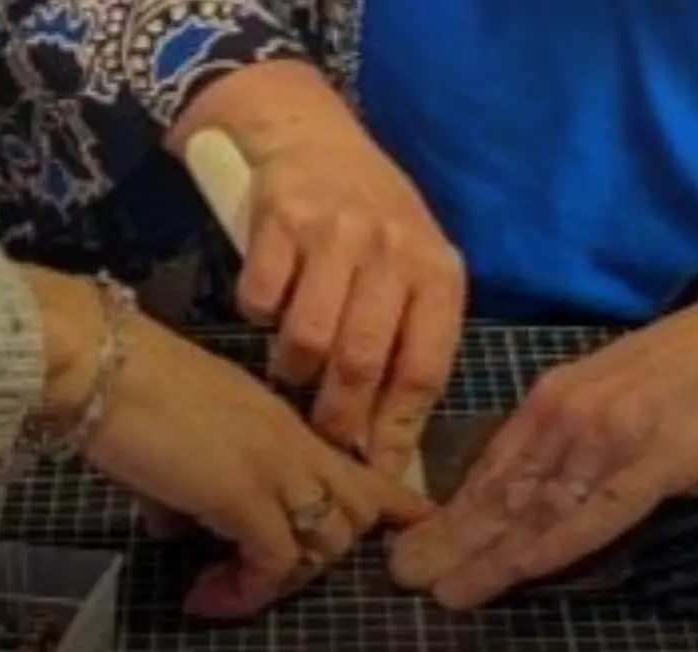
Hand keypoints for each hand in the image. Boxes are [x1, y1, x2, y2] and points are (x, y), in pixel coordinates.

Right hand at [26, 267, 433, 619]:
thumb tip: (175, 528)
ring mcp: (277, 469)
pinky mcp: (245, 496)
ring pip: (327, 543)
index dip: (396, 506)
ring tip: (224, 591)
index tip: (417, 529)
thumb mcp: (180, 441)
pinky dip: (247, 591)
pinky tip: (205, 597)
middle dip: (322, 556)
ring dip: (283, 581)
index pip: (364, 469)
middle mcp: (296, 445)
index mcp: (287, 425)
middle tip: (261, 574)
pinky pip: (275, 562)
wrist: (94, 361)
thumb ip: (193, 484)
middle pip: (357, 514)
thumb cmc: (124, 388)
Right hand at [172, 61, 465, 476]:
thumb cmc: (376, 227)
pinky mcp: (278, 219)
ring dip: (295, 373)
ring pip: (308, 338)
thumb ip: (411, 344)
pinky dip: (259, 321)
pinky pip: (260, 300)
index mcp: (438, 275)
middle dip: (340, 419)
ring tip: (294, 375)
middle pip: (362, 361)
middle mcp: (392, 251)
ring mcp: (334, 232)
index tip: (379, 472)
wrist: (312, 135)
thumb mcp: (414, 272)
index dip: (398, 429)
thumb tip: (394, 445)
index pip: (423, 369)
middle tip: (326, 443)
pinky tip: (270, 314)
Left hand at [386, 292, 697, 609]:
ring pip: (533, 508)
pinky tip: (515, 574)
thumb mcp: (628, 378)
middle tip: (401, 579)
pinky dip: (548, 548)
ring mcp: (609, 436)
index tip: (416, 542)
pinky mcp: (654, 460)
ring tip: (441, 591)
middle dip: (449, 538)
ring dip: (485, 555)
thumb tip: (553, 467)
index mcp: (563, 392)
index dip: (455, 509)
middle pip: (500, 489)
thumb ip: (586, 419)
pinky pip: (591, 514)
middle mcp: (571, 412)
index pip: (497, 462)